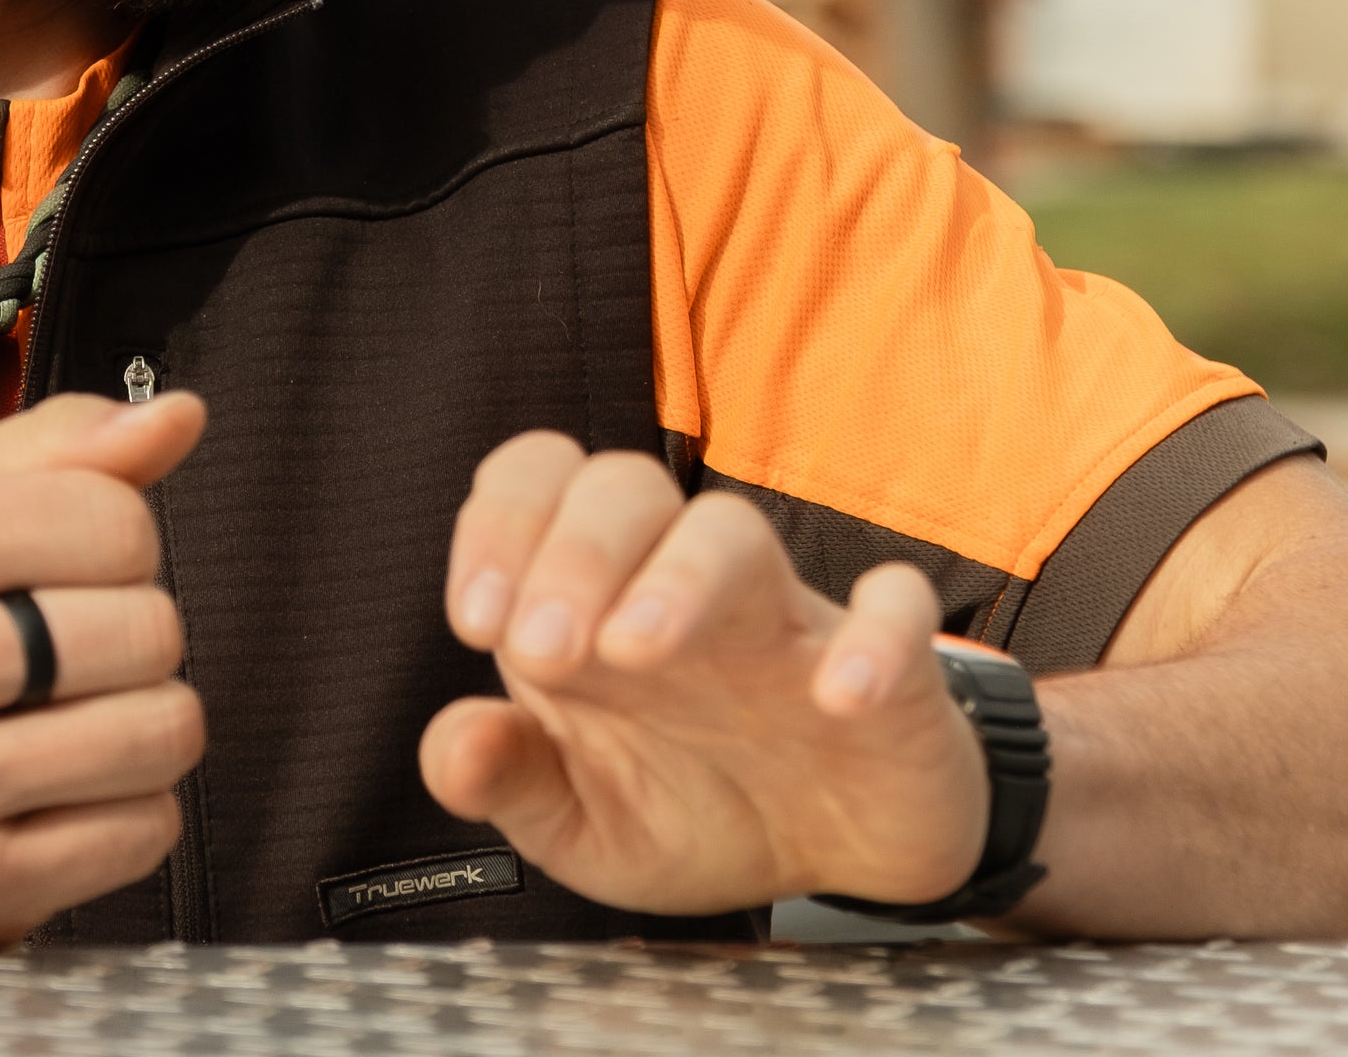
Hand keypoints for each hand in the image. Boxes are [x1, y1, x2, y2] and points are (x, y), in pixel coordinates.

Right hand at [0, 389, 209, 945]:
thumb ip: (57, 451)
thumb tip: (180, 416)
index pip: (115, 520)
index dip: (116, 545)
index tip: (60, 574)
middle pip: (150, 627)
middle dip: (131, 638)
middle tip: (62, 658)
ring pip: (163, 731)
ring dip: (143, 726)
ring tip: (71, 723)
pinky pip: (143, 830)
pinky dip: (127, 812)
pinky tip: (58, 794)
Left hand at [421, 433, 987, 915]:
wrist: (840, 861)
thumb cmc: (697, 810)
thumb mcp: (582, 822)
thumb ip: (511, 781)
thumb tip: (451, 745)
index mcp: (594, 604)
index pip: (537, 487)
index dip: (499, 526)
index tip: (476, 620)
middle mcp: (682, 586)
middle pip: (625, 488)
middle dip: (573, 552)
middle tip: (545, 650)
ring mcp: (785, 619)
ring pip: (733, 530)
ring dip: (679, 575)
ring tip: (637, 647)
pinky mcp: (892, 667)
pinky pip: (896, 609)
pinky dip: (874, 637)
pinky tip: (836, 695)